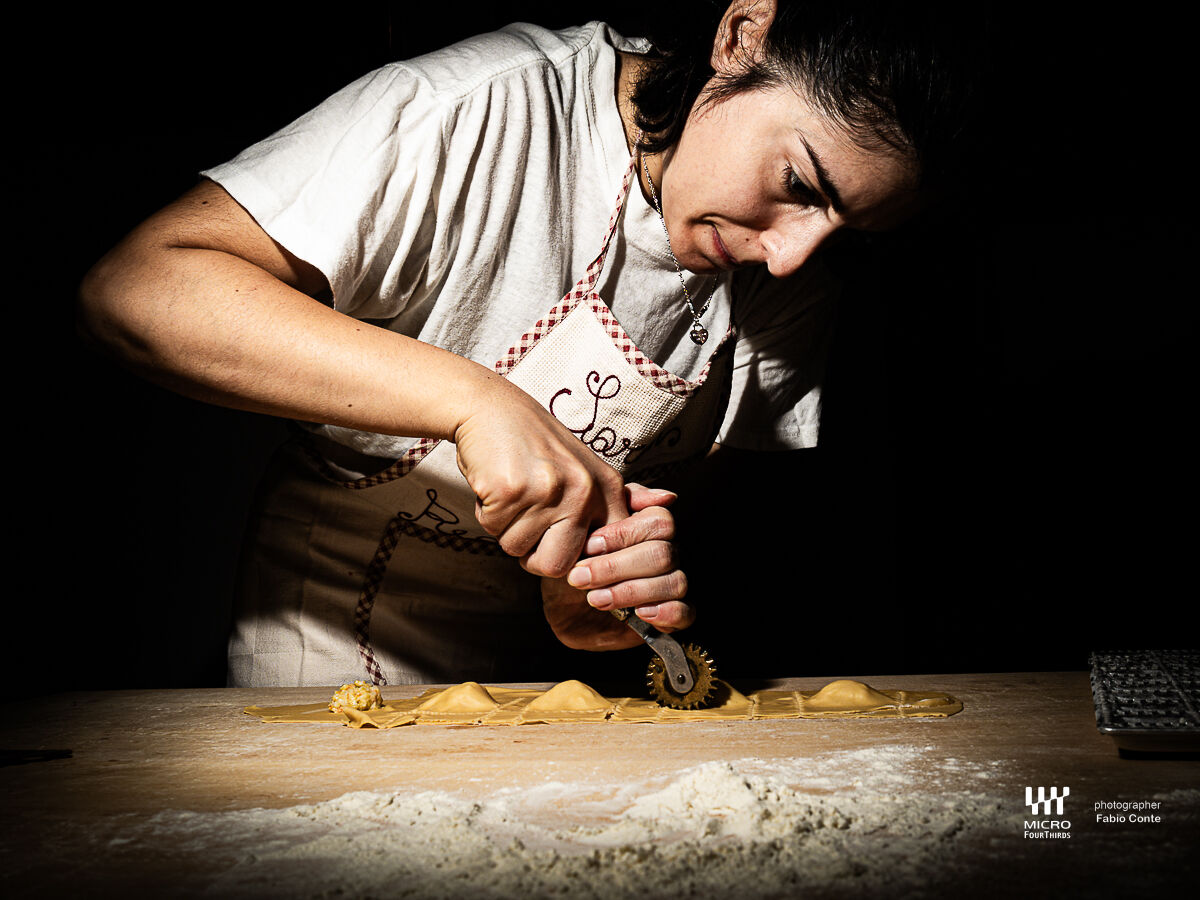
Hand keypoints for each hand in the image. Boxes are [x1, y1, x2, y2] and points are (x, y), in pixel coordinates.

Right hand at [454, 376, 627, 577]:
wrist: (490, 406)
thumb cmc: (535, 441)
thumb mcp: (585, 465)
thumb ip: (621, 495)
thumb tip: (670, 500)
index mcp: (606, 488)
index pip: (605, 555)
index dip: (577, 562)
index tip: (559, 546)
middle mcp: (584, 491)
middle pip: (558, 566)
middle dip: (533, 554)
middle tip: (525, 522)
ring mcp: (549, 491)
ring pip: (519, 550)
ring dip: (507, 529)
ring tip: (512, 493)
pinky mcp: (512, 491)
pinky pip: (495, 530)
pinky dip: (487, 515)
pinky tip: (496, 486)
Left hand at [541, 484, 693, 650]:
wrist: (561, 609)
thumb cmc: (574, 564)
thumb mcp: (582, 530)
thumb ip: (615, 504)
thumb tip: (666, 496)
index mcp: (650, 530)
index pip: (659, 521)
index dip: (624, 534)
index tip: (588, 546)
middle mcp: (667, 554)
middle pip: (663, 553)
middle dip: (617, 566)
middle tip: (581, 576)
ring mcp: (670, 586)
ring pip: (674, 582)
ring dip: (631, 591)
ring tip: (595, 598)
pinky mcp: (671, 618)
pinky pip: (685, 613)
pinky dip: (664, 613)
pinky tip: (638, 613)